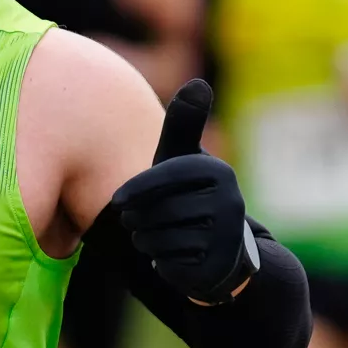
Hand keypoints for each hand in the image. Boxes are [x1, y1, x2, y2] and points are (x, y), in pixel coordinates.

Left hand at [111, 80, 259, 303]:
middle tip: (140, 222)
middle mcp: (229, 202)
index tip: (118, 201)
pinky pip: (169, 263)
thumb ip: (184, 123)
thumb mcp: (184, 159)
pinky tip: (168, 257)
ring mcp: (226, 236)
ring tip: (154, 237)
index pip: (165, 176)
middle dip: (139, 220)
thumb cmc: (190, 195)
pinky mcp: (218, 266)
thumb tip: (199, 81)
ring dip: (147, 241)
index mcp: (217, 171)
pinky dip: (161, 262)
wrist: (222, 250)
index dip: (135, 190)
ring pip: (159, 239)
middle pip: (157, 212)